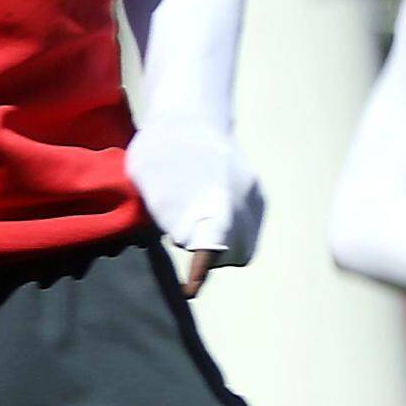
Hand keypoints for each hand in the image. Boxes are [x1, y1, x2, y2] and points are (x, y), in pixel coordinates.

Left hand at [132, 124, 261, 288]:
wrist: (189, 116)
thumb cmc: (157, 152)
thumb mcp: (145, 183)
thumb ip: (165, 213)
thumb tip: (181, 240)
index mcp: (211, 196)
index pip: (211, 245)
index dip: (201, 271)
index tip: (190, 289)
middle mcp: (238, 199)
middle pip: (233, 254)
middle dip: (210, 258)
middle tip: (184, 240)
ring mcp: (253, 196)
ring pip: (245, 247)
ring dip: (222, 248)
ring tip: (197, 227)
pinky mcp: (260, 195)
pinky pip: (250, 230)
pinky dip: (232, 234)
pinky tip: (210, 217)